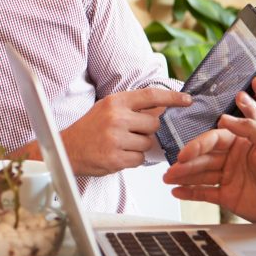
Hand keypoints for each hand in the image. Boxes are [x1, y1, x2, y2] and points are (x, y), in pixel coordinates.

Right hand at [60, 88, 190, 174]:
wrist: (67, 149)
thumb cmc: (89, 129)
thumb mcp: (107, 109)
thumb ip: (132, 107)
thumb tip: (162, 110)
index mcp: (115, 101)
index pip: (151, 95)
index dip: (173, 98)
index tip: (188, 100)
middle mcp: (116, 117)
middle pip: (154, 123)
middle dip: (148, 130)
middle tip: (131, 133)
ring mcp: (115, 138)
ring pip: (148, 143)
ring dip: (139, 147)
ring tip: (120, 144)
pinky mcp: (115, 158)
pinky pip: (139, 159)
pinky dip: (132, 159)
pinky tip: (117, 154)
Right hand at [163, 114, 255, 221]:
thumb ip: (252, 129)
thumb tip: (224, 118)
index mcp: (241, 142)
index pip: (213, 139)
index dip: (197, 145)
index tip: (185, 153)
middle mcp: (231, 157)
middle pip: (202, 157)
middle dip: (185, 163)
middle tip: (172, 168)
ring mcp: (227, 176)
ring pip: (200, 174)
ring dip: (182, 176)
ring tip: (167, 179)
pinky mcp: (226, 195)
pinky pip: (204, 193)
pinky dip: (189, 193)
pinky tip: (176, 192)